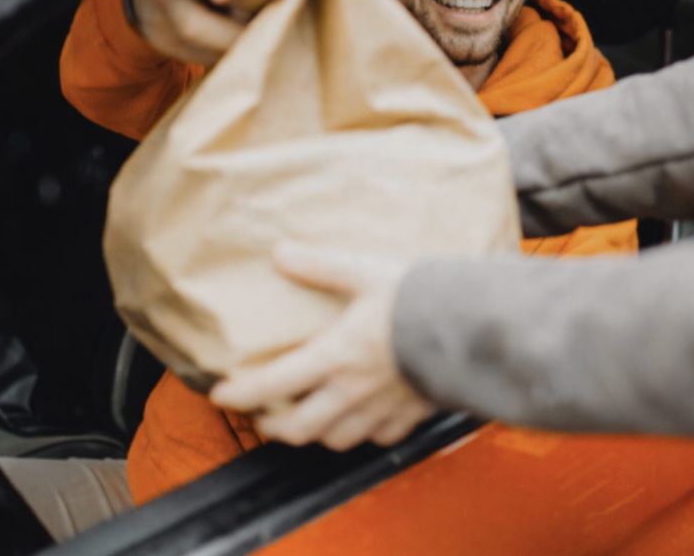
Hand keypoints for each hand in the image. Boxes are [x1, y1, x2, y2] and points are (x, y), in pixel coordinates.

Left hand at [210, 245, 434, 451]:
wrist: (472, 325)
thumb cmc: (419, 298)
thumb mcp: (363, 272)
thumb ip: (319, 266)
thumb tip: (280, 253)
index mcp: (334, 356)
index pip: (272, 385)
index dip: (240, 394)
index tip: (221, 394)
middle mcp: (352, 391)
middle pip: (299, 428)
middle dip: (273, 426)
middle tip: (262, 416)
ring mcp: (381, 408)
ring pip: (336, 440)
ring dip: (314, 434)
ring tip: (306, 420)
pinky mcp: (410, 415)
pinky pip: (378, 438)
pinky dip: (362, 434)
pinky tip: (361, 420)